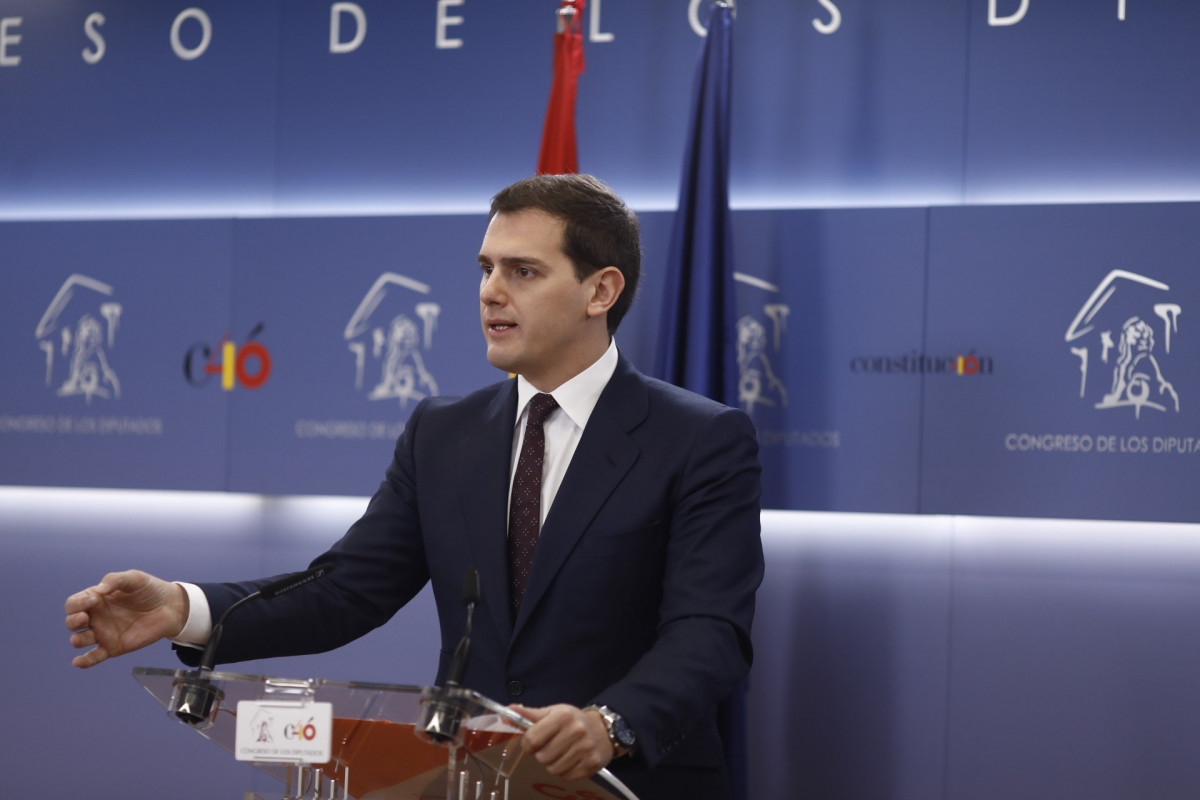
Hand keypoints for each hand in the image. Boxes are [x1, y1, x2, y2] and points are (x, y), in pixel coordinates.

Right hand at [64, 570, 188, 668]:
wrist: (170, 607)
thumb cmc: (150, 590)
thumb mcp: (134, 578)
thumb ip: (115, 580)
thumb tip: (99, 589)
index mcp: (96, 600)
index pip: (75, 603)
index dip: (78, 603)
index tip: (94, 599)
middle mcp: (96, 617)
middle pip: (72, 622)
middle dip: (72, 621)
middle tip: (84, 618)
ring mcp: (103, 633)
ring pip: (80, 640)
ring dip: (76, 640)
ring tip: (78, 640)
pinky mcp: (113, 647)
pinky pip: (94, 657)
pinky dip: (84, 661)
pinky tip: (78, 662)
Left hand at [511, 704, 613, 782]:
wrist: (603, 729)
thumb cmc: (573, 720)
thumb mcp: (553, 712)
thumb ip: (530, 714)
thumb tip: (509, 710)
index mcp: (563, 716)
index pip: (532, 739)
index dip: (528, 744)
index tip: (533, 743)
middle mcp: (576, 731)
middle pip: (542, 757)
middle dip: (542, 754)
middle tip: (550, 747)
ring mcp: (585, 749)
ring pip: (553, 769)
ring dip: (553, 764)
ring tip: (561, 753)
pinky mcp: (592, 764)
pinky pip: (566, 776)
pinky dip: (564, 771)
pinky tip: (570, 760)